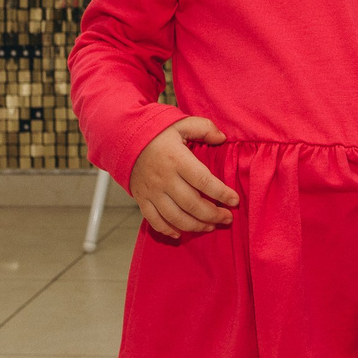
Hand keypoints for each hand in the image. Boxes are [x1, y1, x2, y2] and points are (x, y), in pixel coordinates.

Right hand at [130, 116, 236, 237]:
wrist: (122, 138)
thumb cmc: (156, 132)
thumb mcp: (181, 123)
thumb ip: (204, 128)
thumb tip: (222, 138)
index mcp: (176, 159)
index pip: (204, 181)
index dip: (221, 193)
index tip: (235, 200)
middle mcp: (164, 178)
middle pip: (192, 204)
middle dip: (213, 214)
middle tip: (227, 218)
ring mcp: (151, 191)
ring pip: (176, 217)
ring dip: (196, 225)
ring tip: (211, 226)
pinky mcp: (141, 199)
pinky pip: (154, 220)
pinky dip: (167, 230)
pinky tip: (180, 234)